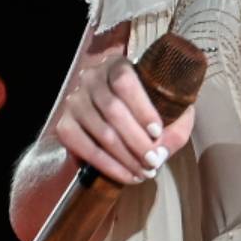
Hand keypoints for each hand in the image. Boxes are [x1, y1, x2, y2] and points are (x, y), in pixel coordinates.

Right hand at [55, 53, 196, 187]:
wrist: (117, 116)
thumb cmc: (149, 109)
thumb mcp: (170, 109)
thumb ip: (175, 125)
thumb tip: (163, 150)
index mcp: (117, 65)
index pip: (124, 82)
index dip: (141, 108)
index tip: (158, 132)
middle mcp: (91, 78)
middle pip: (113, 110)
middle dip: (137, 141)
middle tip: (154, 161)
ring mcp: (74, 102)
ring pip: (101, 132)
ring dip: (125, 158)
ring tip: (145, 172)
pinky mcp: (64, 125)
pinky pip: (84, 148)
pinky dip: (107, 165)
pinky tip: (126, 175)